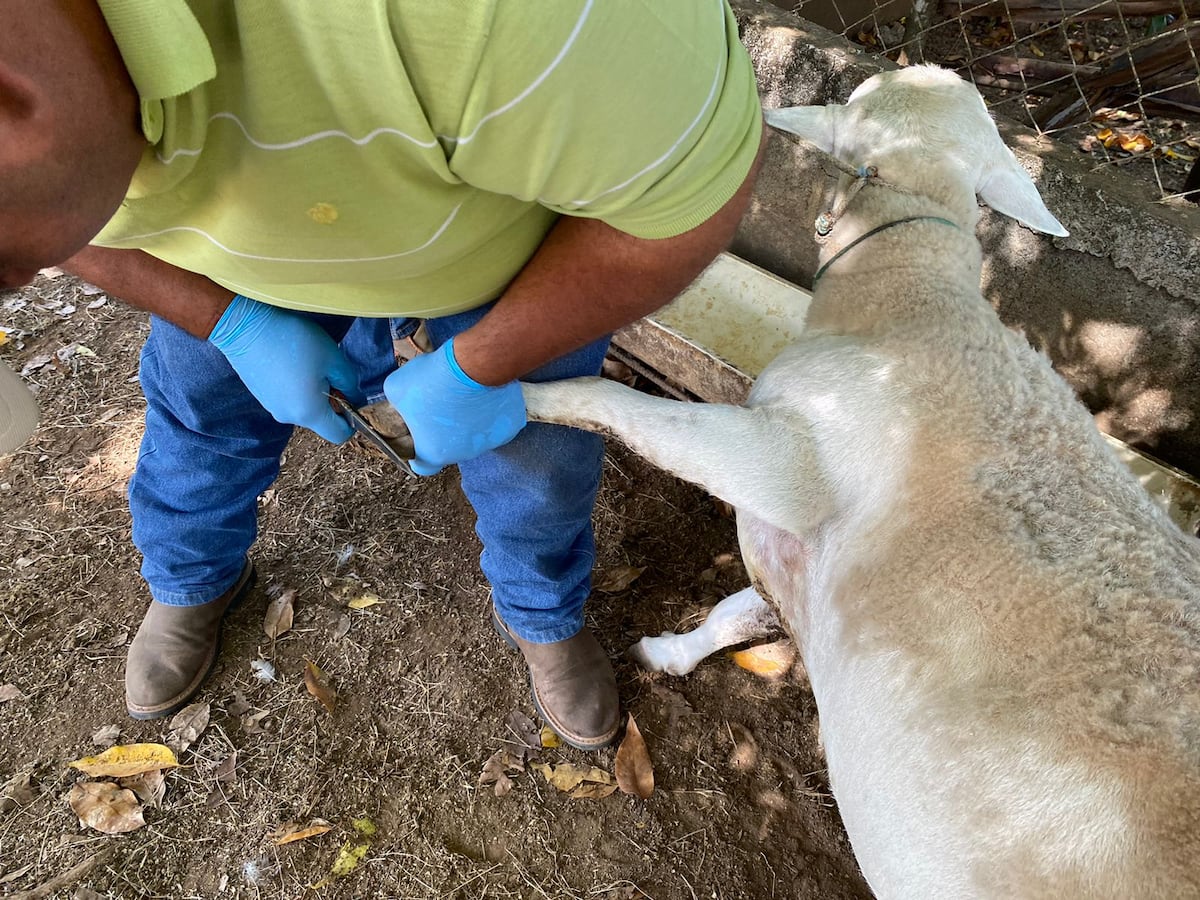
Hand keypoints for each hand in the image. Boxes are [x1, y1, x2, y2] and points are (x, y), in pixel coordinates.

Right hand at [208, 294, 358, 442]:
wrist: (244, 326)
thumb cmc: (294, 340)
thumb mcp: (334, 358)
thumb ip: (351, 384)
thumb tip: (354, 398)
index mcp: (309, 413)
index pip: (339, 434)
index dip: (352, 419)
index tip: (351, 395)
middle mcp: (289, 417)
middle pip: (321, 419)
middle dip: (332, 400)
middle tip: (327, 369)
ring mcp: (272, 407)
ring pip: (305, 407)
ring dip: (314, 391)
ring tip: (307, 362)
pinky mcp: (262, 396)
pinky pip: (288, 398)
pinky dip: (296, 386)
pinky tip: (291, 362)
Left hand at [383, 338, 525, 474]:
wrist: (474, 366)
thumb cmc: (433, 380)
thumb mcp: (396, 388)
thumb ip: (397, 406)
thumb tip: (402, 406)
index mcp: (434, 453)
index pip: (424, 467)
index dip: (420, 455)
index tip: (419, 439)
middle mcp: (462, 455)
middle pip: (451, 447)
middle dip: (445, 430)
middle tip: (443, 405)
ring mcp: (488, 444)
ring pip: (476, 436)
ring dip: (470, 421)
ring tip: (466, 396)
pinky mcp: (509, 430)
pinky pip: (497, 424)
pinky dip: (492, 413)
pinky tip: (487, 396)